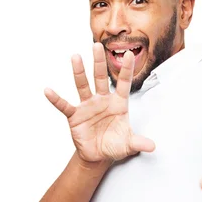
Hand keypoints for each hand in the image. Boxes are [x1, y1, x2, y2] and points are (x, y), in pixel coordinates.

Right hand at [44, 43, 154, 162]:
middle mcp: (102, 101)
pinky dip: (56, 99)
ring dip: (79, 72)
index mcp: (118, 104)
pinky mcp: (75, 116)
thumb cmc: (114, 145)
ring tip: (75, 57)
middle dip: (99, 62)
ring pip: (83, 85)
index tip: (129, 54)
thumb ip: (139, 143)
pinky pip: (64, 105)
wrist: (98, 155)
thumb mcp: (128, 144)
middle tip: (97, 45)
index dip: (127, 70)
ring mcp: (87, 106)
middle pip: (100, 78)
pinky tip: (48, 91)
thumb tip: (152, 146)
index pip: (124, 84)